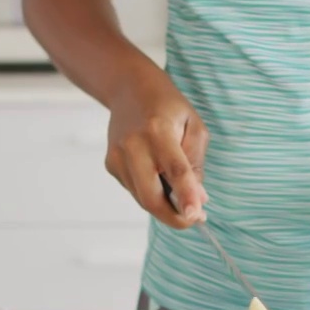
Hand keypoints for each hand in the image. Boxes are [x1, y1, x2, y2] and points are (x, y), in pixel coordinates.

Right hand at [104, 71, 209, 227]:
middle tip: (195, 219)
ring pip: (143, 199)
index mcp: (158, 130)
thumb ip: (196, 163)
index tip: (196, 215)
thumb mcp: (194, 127)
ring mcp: (117, 157)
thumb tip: (198, 199)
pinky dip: (153, 193)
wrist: (128, 89)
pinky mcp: (111, 166)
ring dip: (165, 206)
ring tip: (183, 195)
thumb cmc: (168, 108)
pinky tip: (159, 176)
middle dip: (174, 217)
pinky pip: (136, 191)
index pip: (174, 169)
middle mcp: (132, 146)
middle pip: (151, 196)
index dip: (186, 195)